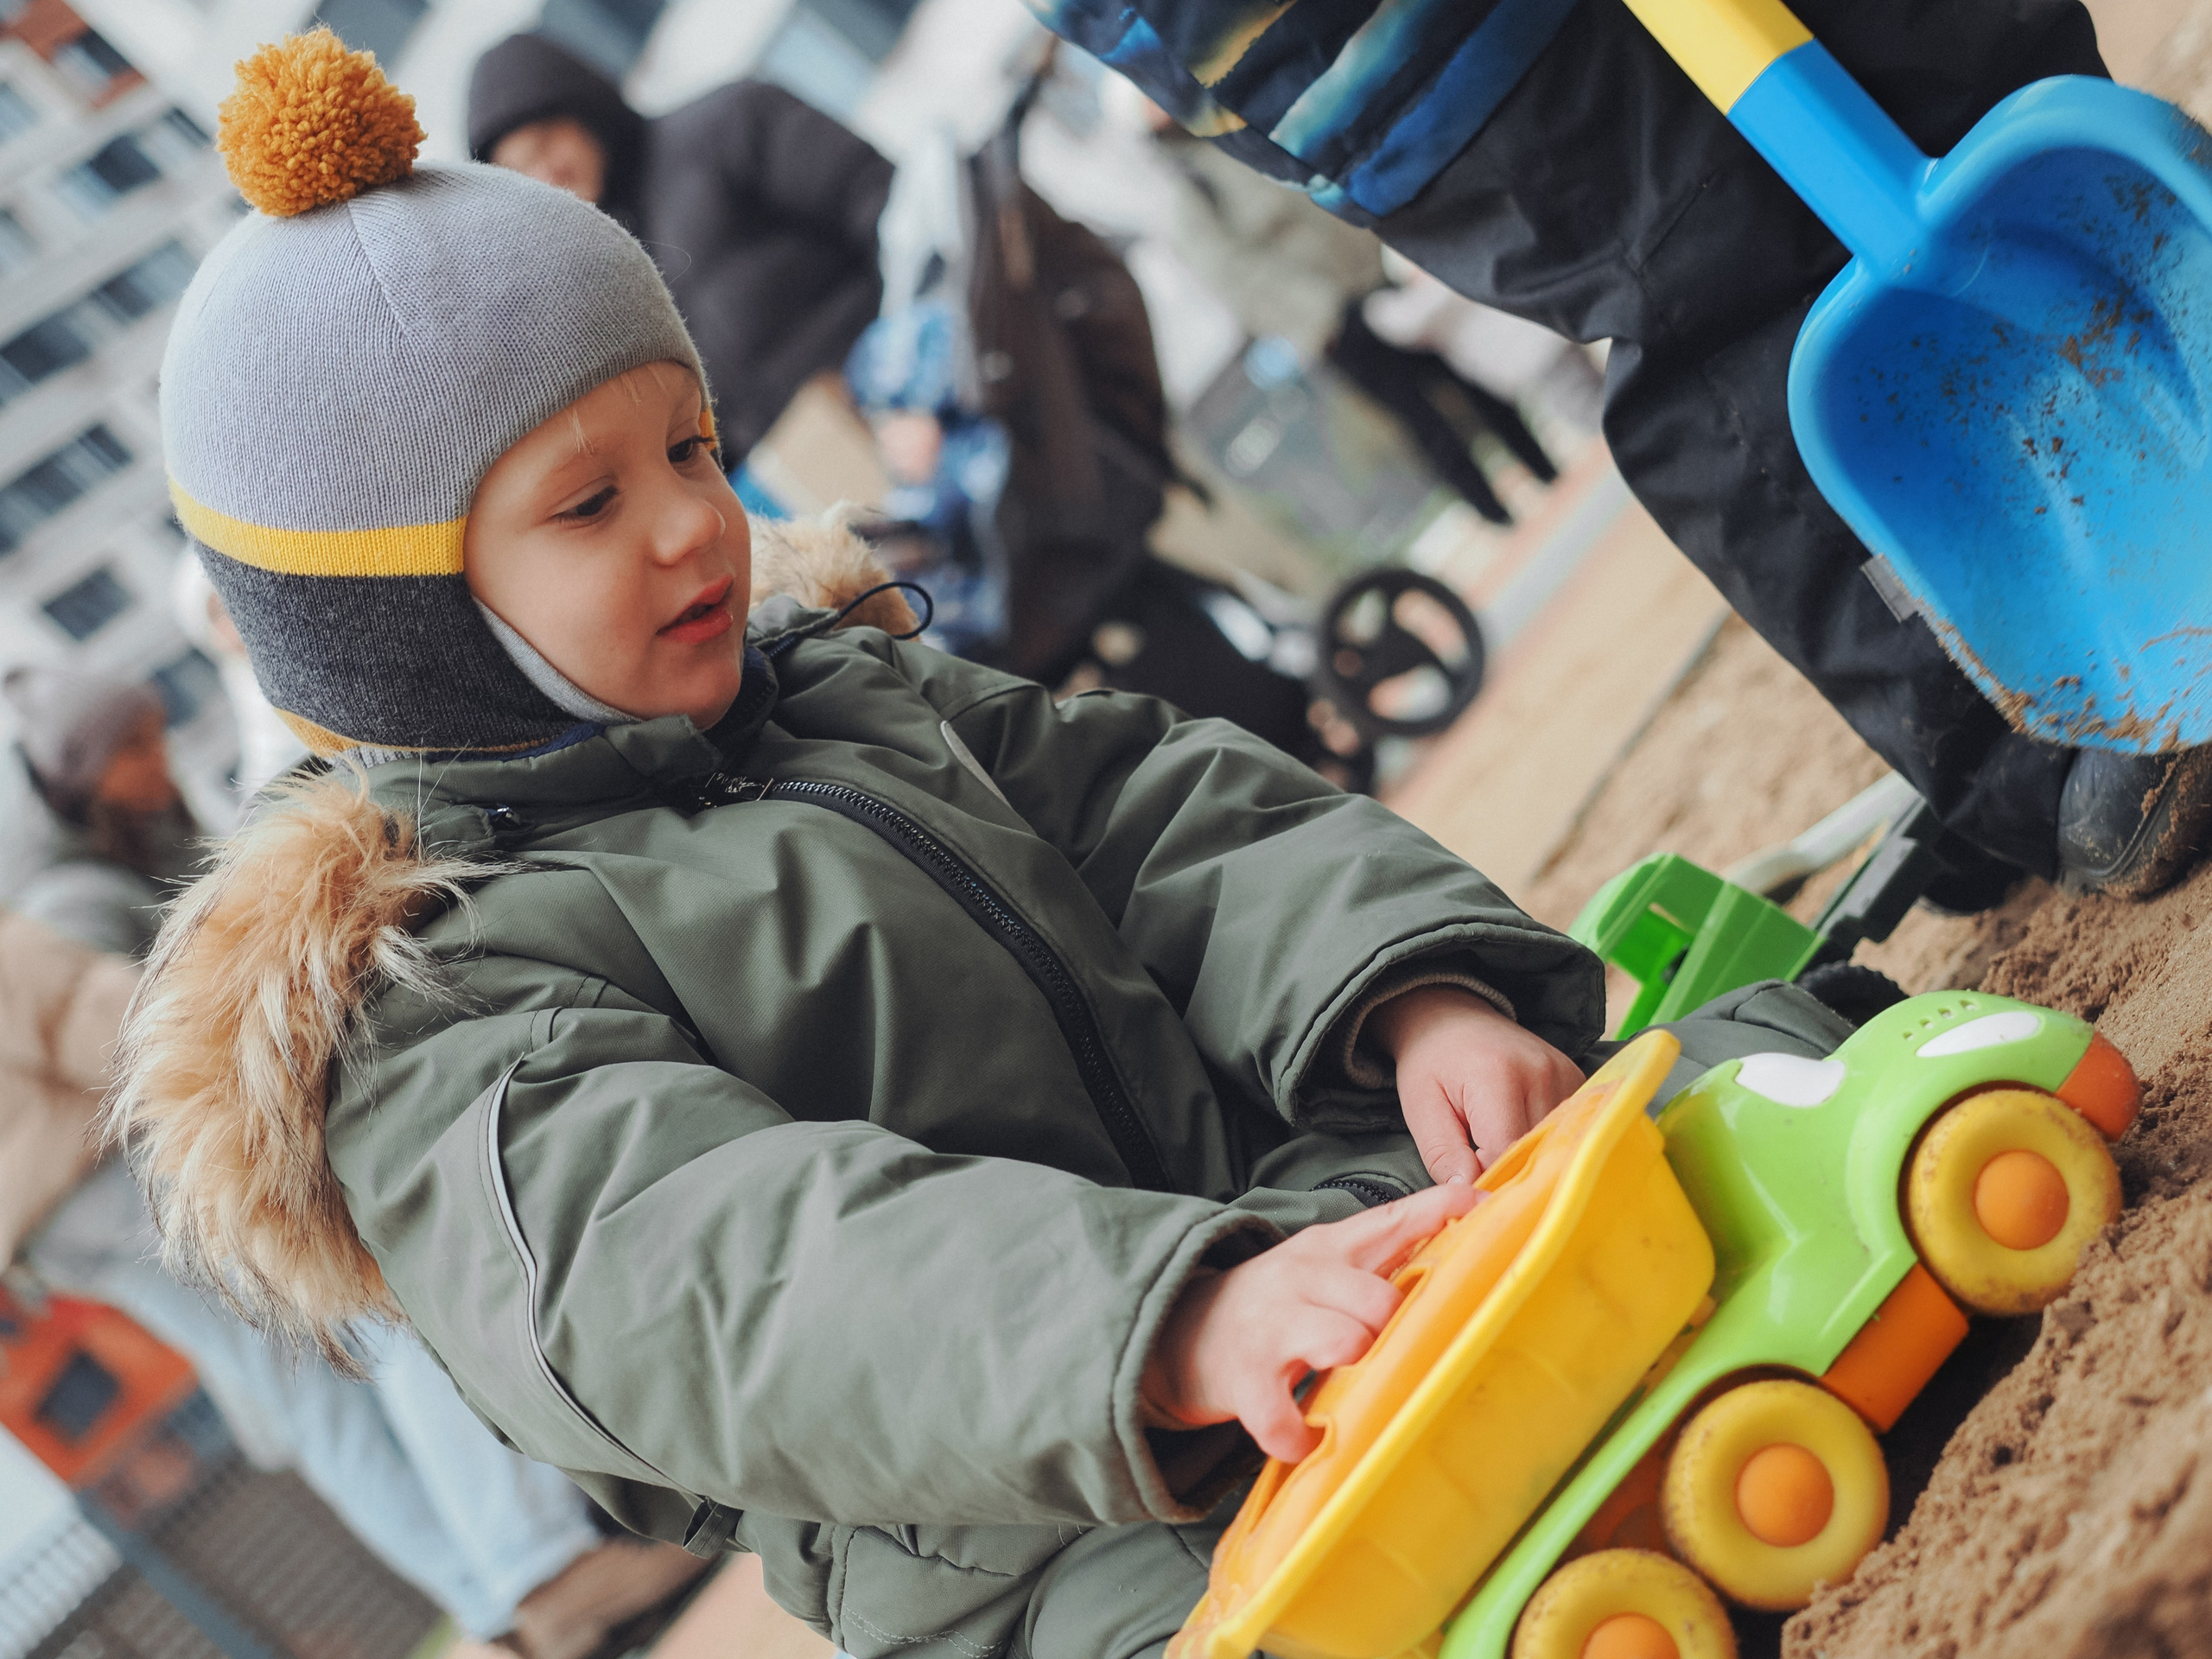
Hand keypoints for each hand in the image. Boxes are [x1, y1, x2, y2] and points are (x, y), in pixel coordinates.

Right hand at [1142, 1183, 1480, 1461]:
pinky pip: (1283, 1416)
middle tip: (1388, 1350)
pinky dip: (1300, 1436)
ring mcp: (1271, 1328)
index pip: (1389, 1221)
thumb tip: (1471, 1222)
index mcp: (1328, 1249)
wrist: (1185, 1328)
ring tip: (1353, 1388)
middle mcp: (1301, 1279)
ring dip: (1359, 1372)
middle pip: (1380, 1299)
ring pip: (1344, 1343)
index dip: (1437, 1212)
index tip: (1480, 1206)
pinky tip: (1308, 1436)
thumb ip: (1389, 1250)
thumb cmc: (1278, 1303)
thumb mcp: (1327, 1264)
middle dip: (1395, 1330)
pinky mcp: (1245, 1379)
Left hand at [1369, 986, 1583, 1184]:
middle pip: (1536, 1150)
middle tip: (1480, 1166)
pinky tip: (1520, 1132)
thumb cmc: (1431, 1065)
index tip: (1469, 1183)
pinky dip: (1545, 1140)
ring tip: (1497, 1143)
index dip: (1487, 1178)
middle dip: (1509, 1170)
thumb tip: (1471, 1194)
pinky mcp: (1577, 1078)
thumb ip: (1444, 1155)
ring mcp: (1565, 1073)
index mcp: (1498, 1077)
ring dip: (1529, 1155)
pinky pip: (1568, 1127)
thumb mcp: (1421, 1109)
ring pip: (1555, 1143)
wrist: (1452, 1018)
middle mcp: (1542, 1073)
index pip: (1506, 1153)